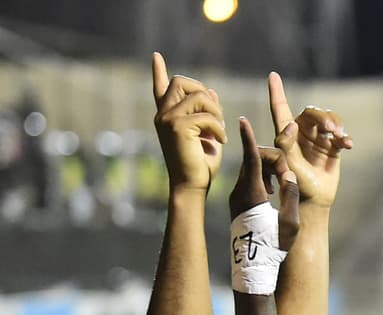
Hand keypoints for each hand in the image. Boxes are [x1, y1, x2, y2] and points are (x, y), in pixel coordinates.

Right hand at [151, 53, 225, 193]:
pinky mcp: (177, 126)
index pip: (159, 88)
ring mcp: (167, 118)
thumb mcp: (207, 134)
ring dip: (216, 111)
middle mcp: (162, 114)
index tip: (156, 56)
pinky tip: (221, 141)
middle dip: (204, 92)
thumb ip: (207, 113)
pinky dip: (219, 127)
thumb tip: (211, 91)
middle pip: (181, 81)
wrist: (192, 186)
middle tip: (216, 115)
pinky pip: (206, 115)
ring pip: (198, 95)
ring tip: (219, 131)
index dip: (158, 71)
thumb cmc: (200, 164)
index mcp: (167, 116)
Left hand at [230, 118, 300, 250]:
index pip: (251, 159)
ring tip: (278, 189)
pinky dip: (261, 178)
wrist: (253, 266)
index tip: (242, 119)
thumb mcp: (289, 222)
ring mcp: (235, 197)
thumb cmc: (274, 246)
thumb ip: (290, 195)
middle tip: (285, 177)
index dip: (248, 137)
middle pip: (253, 161)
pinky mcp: (235, 202)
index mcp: (253, 193)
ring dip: (267, 171)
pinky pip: (247, 181)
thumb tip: (289, 174)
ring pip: (250, 170)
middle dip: (272, 160)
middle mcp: (239, 192)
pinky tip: (271, 193)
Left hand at [268, 72, 352, 207]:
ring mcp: (318, 139)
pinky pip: (341, 135)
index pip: (280, 108)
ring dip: (336, 124)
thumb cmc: (296, 183)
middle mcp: (302, 132)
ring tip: (340, 137)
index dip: (276, 92)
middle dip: (323, 116)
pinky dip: (345, 138)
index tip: (272, 76)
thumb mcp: (287, 164)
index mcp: (286, 134)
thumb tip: (291, 125)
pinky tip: (347, 145)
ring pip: (329, 119)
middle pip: (312, 112)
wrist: (314, 198)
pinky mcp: (333, 147)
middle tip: (332, 128)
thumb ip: (285, 144)